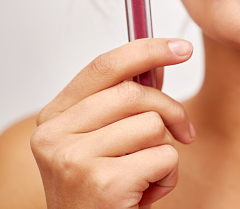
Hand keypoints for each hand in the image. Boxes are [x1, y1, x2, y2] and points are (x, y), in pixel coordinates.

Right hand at [30, 38, 194, 208]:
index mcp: (55, 117)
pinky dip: (168, 175)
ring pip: (153, 125)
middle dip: (171, 110)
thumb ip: (122, 103)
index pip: (104, 66)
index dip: (147, 50)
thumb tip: (157, 64)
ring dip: (164, 151)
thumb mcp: (102, 140)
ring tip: (145, 174)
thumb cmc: (100, 189)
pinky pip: (164, 157)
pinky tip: (146, 191)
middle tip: (184, 131)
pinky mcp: (103, 183)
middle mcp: (56, 135)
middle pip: (134, 94)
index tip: (181, 48)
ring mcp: (75, 159)